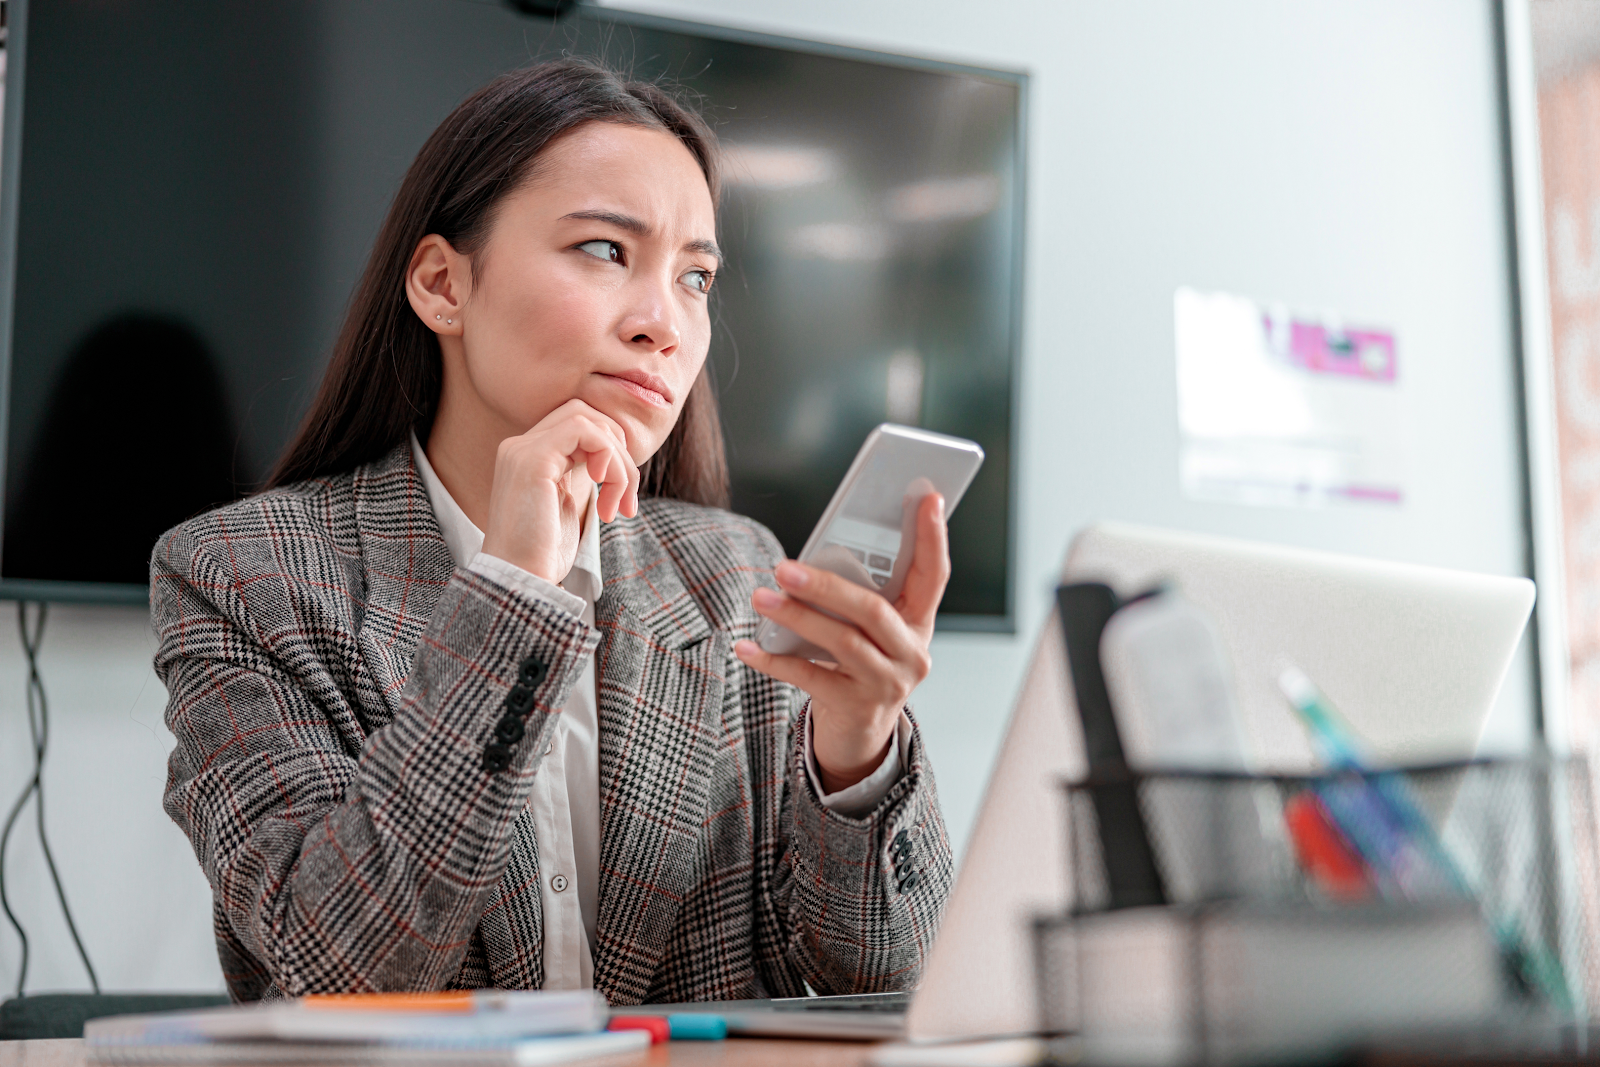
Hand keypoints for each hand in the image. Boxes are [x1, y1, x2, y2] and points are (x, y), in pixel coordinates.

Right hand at [480, 399, 639, 582]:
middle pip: (584, 413)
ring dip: (619, 462)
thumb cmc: (542, 554)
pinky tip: (606, 494)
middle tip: (627, 499)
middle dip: (619, 451)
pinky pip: (585, 432)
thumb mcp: (567, 505)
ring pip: (589, 421)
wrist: (519, 581)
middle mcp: (520, 447)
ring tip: (619, 505)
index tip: (622, 495)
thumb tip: (616, 457)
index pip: (578, 425)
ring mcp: (523, 450)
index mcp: (528, 457)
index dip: (610, 450)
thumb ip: (580, 474)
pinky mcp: (533, 460)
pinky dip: (610, 459)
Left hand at [735, 494, 949, 793]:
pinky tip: (748, 646)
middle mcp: (912, 654)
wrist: (860, 734)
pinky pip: (810, 677)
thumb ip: (859, 598)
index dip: (933, 537)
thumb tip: (814, 557)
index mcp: (919, 623)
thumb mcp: (872, 631)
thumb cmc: (860, 665)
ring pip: (841, 641)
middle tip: (784, 567)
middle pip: (872, 610)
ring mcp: (887, 683)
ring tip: (762, 597)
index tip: (928, 498)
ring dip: (796, 617)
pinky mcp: (856, 707)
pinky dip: (774, 660)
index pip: (934, 575)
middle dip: (826, 585)